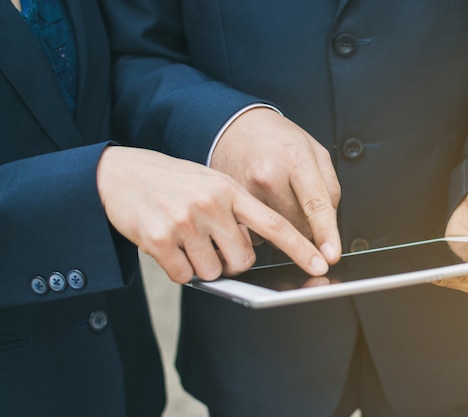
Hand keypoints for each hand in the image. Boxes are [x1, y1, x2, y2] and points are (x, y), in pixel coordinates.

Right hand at [96, 146, 329, 282]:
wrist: (119, 173)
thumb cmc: (171, 181)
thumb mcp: (209, 182)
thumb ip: (235, 209)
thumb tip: (256, 247)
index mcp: (229, 189)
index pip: (273, 224)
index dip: (299, 248)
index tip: (320, 265)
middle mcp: (211, 203)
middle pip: (243, 260)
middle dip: (231, 261)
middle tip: (212, 245)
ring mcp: (185, 221)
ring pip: (213, 271)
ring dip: (201, 265)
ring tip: (185, 239)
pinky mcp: (159, 239)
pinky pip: (184, 276)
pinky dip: (178, 269)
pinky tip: (167, 246)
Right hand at [212, 107, 341, 263]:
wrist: (233, 126)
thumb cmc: (275, 137)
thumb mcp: (313, 150)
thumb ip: (329, 187)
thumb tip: (330, 228)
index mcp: (294, 158)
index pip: (315, 203)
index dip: (326, 234)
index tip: (330, 256)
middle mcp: (267, 175)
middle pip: (297, 226)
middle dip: (306, 228)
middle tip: (299, 206)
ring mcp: (244, 191)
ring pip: (275, 235)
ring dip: (283, 230)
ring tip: (277, 200)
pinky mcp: (228, 205)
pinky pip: (253, 234)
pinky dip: (261, 229)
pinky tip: (261, 205)